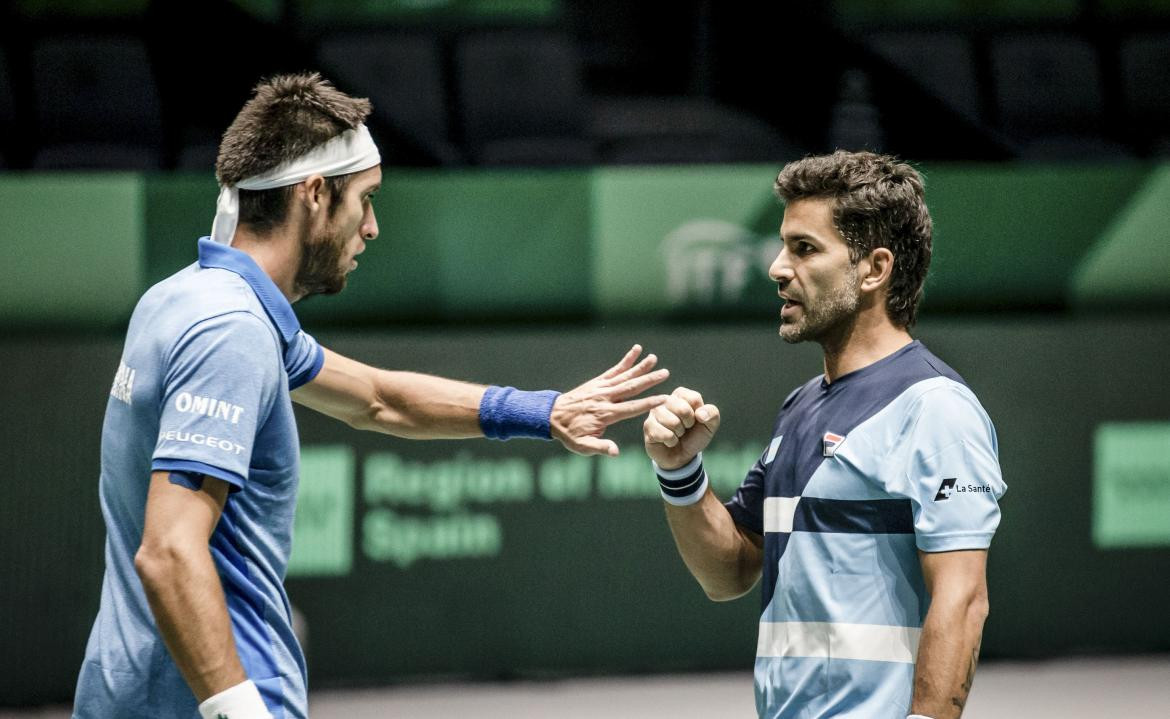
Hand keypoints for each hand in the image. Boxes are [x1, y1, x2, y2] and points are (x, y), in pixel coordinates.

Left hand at [550, 344, 669, 455]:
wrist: (551, 416)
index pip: (631, 408)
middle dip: (649, 380)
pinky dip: (625, 360)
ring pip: (624, 376)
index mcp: (605, 414)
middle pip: (631, 388)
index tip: (664, 398)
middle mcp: (605, 398)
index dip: (649, 403)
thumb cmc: (570, 434)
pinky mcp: (597, 382)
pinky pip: (614, 370)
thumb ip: (600, 448)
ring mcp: (601, 388)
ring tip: (654, 358)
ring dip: (640, 367)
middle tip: (666, 373)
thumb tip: (616, 452)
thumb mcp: (582, 446)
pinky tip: (636, 350)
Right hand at [643, 386, 720, 469]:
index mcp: (681, 395)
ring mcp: (654, 412)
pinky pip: (664, 434)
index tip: (695, 420)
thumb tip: (700, 414)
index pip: (694, 398)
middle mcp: (665, 400)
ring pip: (673, 422)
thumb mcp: (710, 425)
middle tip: (685, 428)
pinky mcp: (648, 426)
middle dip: (688, 424)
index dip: (698, 414)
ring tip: (676, 434)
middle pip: (682, 409)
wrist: (682, 456)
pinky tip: (668, 441)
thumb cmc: (694, 436)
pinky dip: (671, 441)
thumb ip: (712, 414)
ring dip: (679, 434)